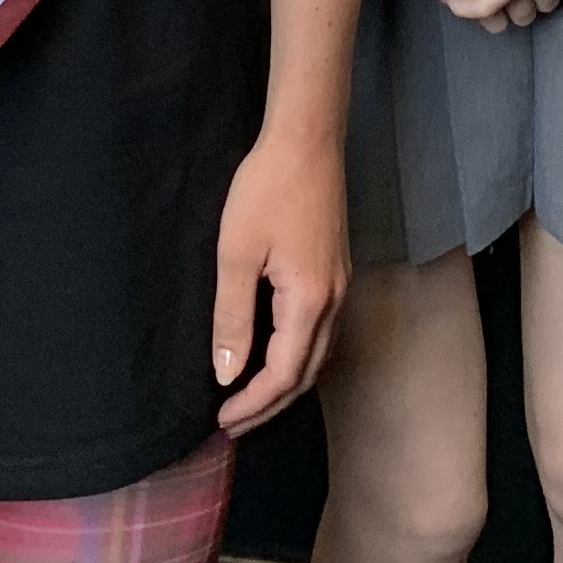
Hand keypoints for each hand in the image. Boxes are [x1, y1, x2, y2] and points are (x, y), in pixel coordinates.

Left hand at [209, 125, 349, 434]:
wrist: (307, 139)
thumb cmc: (266, 190)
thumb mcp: (236, 253)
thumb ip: (233, 317)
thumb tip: (227, 373)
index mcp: (310, 301)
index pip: (284, 374)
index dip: (253, 404)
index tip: (222, 420)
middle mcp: (334, 300)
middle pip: (307, 373)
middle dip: (271, 405)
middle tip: (233, 422)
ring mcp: (341, 286)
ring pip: (318, 354)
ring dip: (286, 383)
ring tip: (250, 397)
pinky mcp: (336, 270)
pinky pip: (320, 331)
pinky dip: (297, 356)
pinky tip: (274, 353)